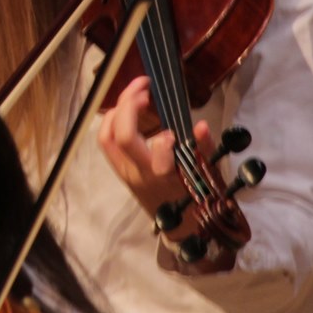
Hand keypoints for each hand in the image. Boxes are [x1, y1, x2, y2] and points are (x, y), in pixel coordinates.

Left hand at [97, 76, 213, 221]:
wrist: (180, 227)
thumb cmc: (196, 198)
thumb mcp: (207, 174)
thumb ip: (203, 149)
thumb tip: (201, 125)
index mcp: (164, 179)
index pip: (155, 161)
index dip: (162, 144)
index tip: (172, 133)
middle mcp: (139, 175)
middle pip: (122, 138)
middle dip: (129, 105)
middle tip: (144, 85)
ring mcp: (124, 172)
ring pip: (106, 138)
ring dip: (117, 110)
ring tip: (133, 93)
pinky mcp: (118, 169)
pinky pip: (105, 142)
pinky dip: (111, 121)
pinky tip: (125, 108)